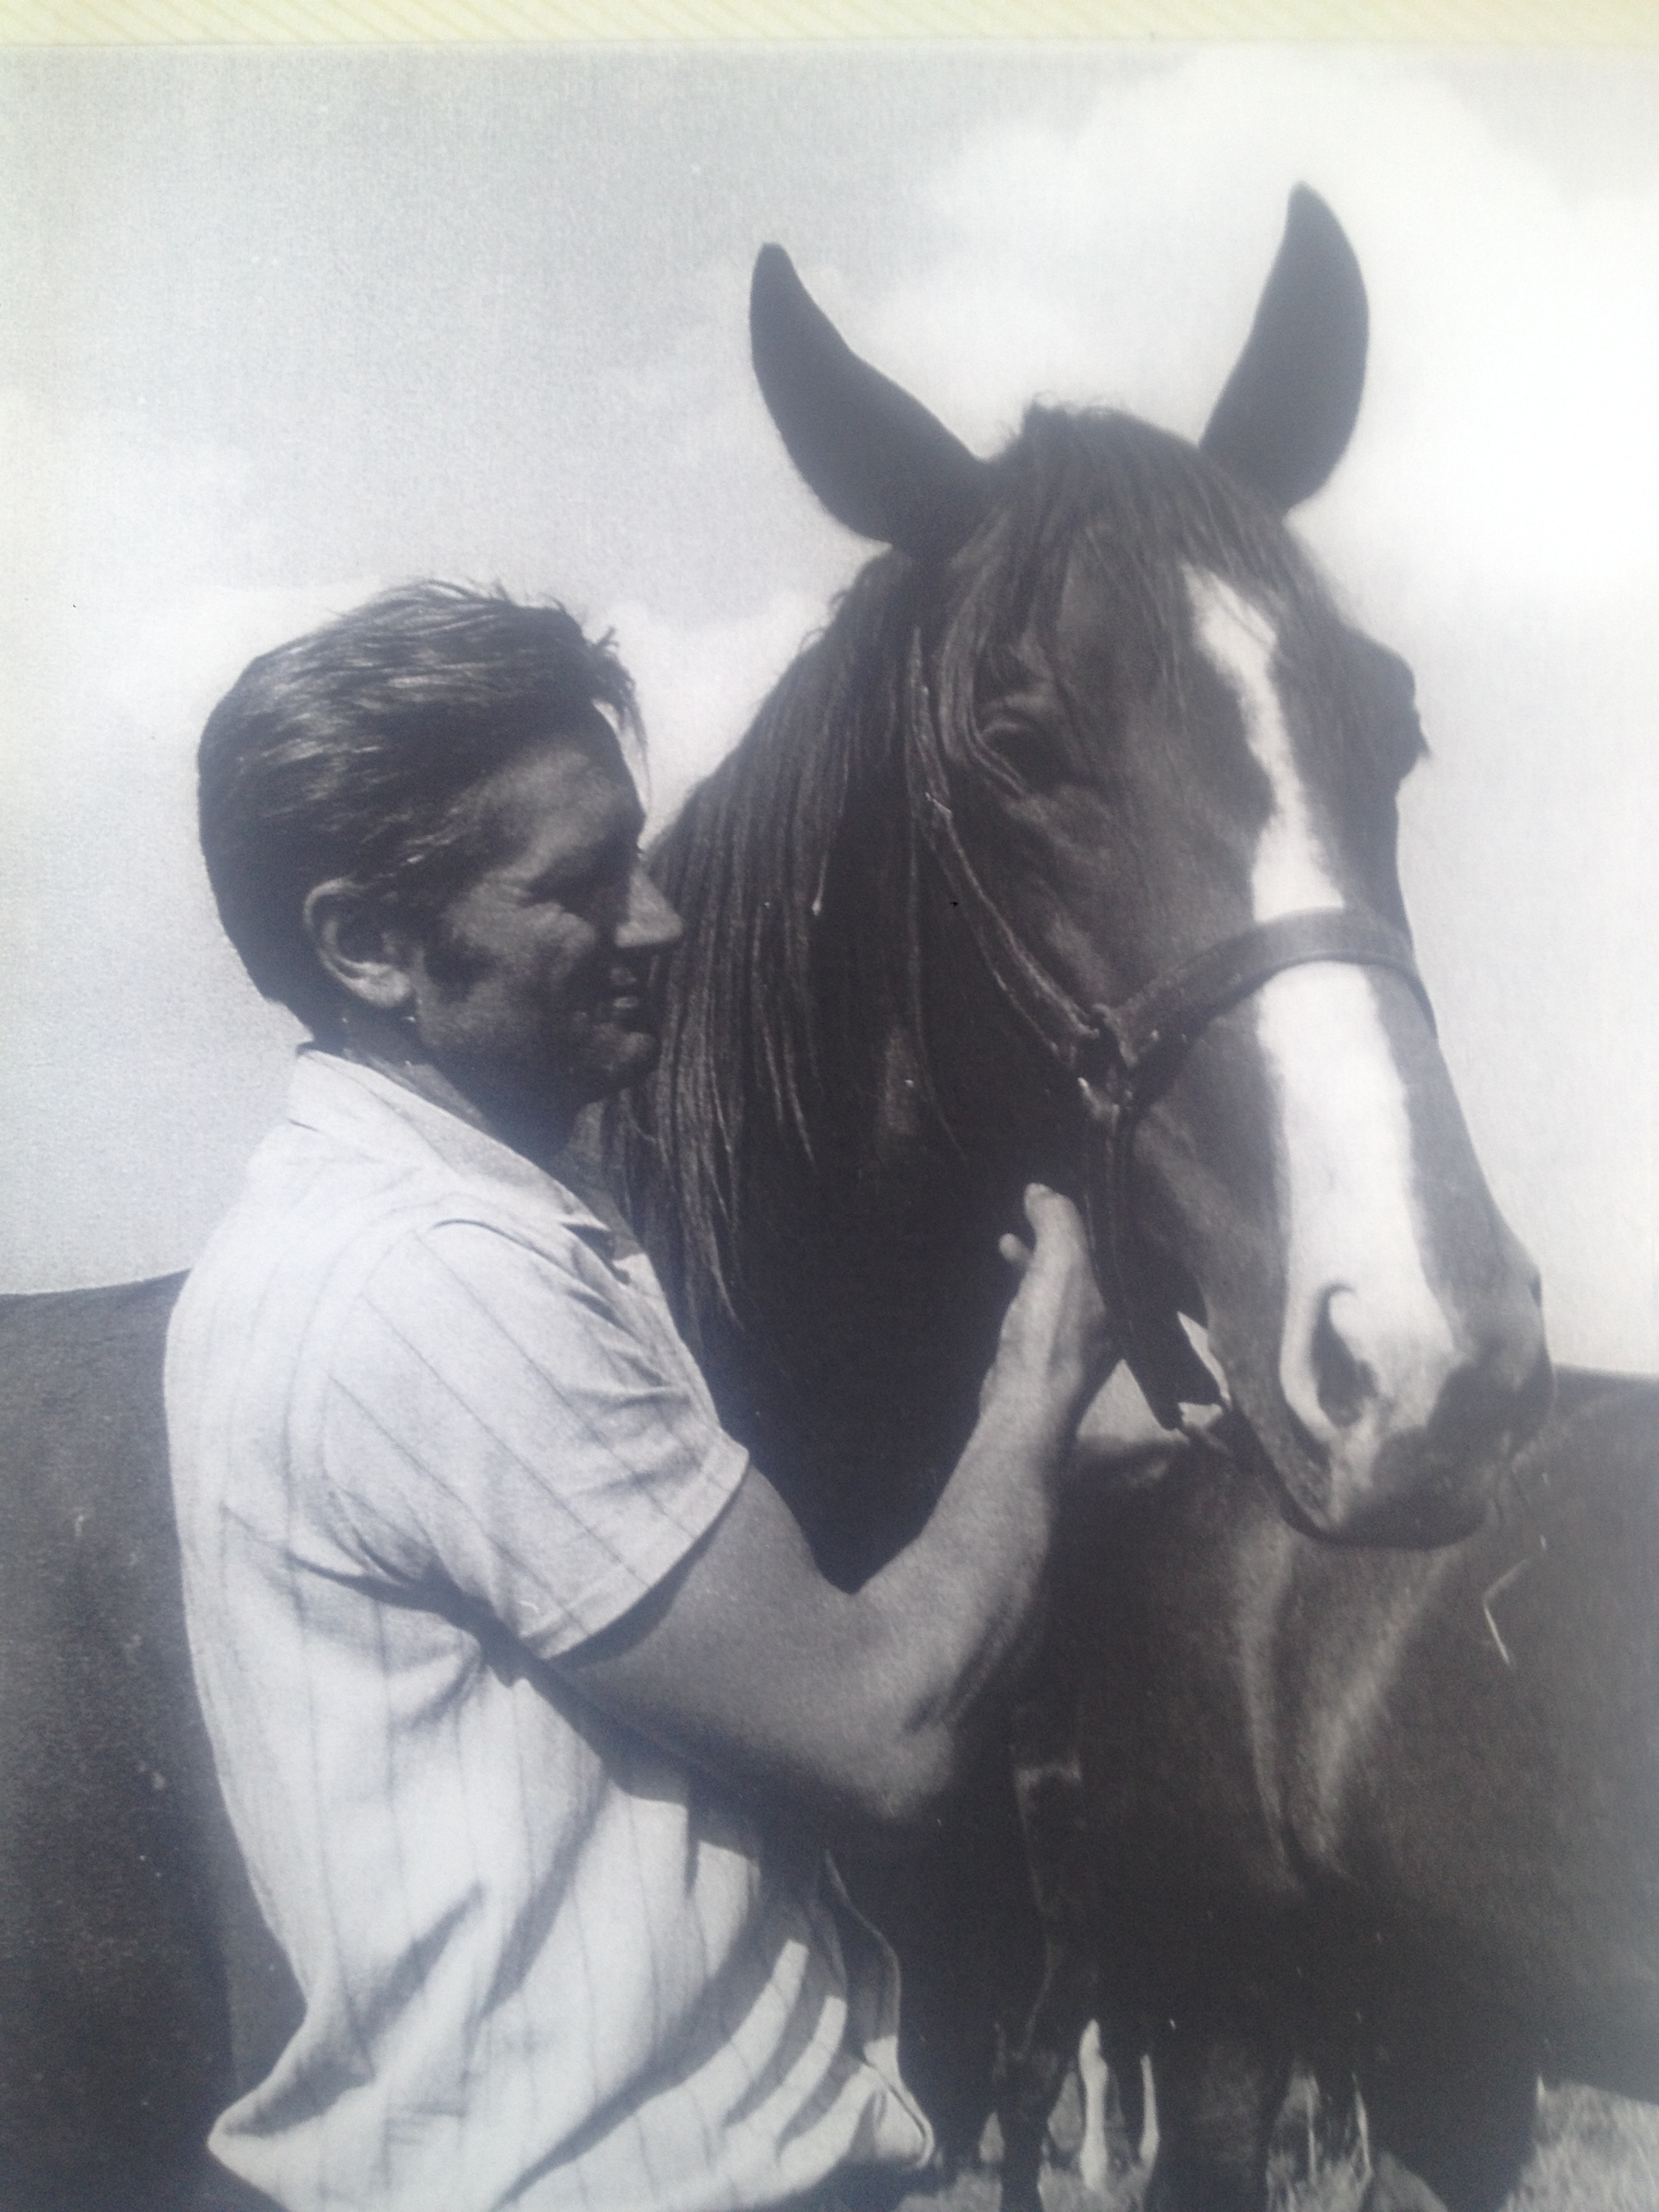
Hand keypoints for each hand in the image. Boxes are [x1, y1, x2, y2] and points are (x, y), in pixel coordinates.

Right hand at [992, 1184, 1115, 1413]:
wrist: (1027, 1398)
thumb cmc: (1055, 1327)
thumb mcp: (1062, 1258)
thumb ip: (1057, 1217)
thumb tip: (1040, 1190)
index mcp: (1138, 1285)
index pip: (1130, 1229)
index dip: (1105, 1200)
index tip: (1082, 1174)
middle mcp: (1125, 1303)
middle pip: (1102, 1246)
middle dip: (1072, 1218)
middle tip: (1049, 1192)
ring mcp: (1094, 1323)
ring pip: (1074, 1266)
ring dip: (1047, 1240)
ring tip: (1022, 1214)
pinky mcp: (1062, 1337)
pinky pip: (1052, 1288)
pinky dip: (1032, 1266)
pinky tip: (1007, 1250)